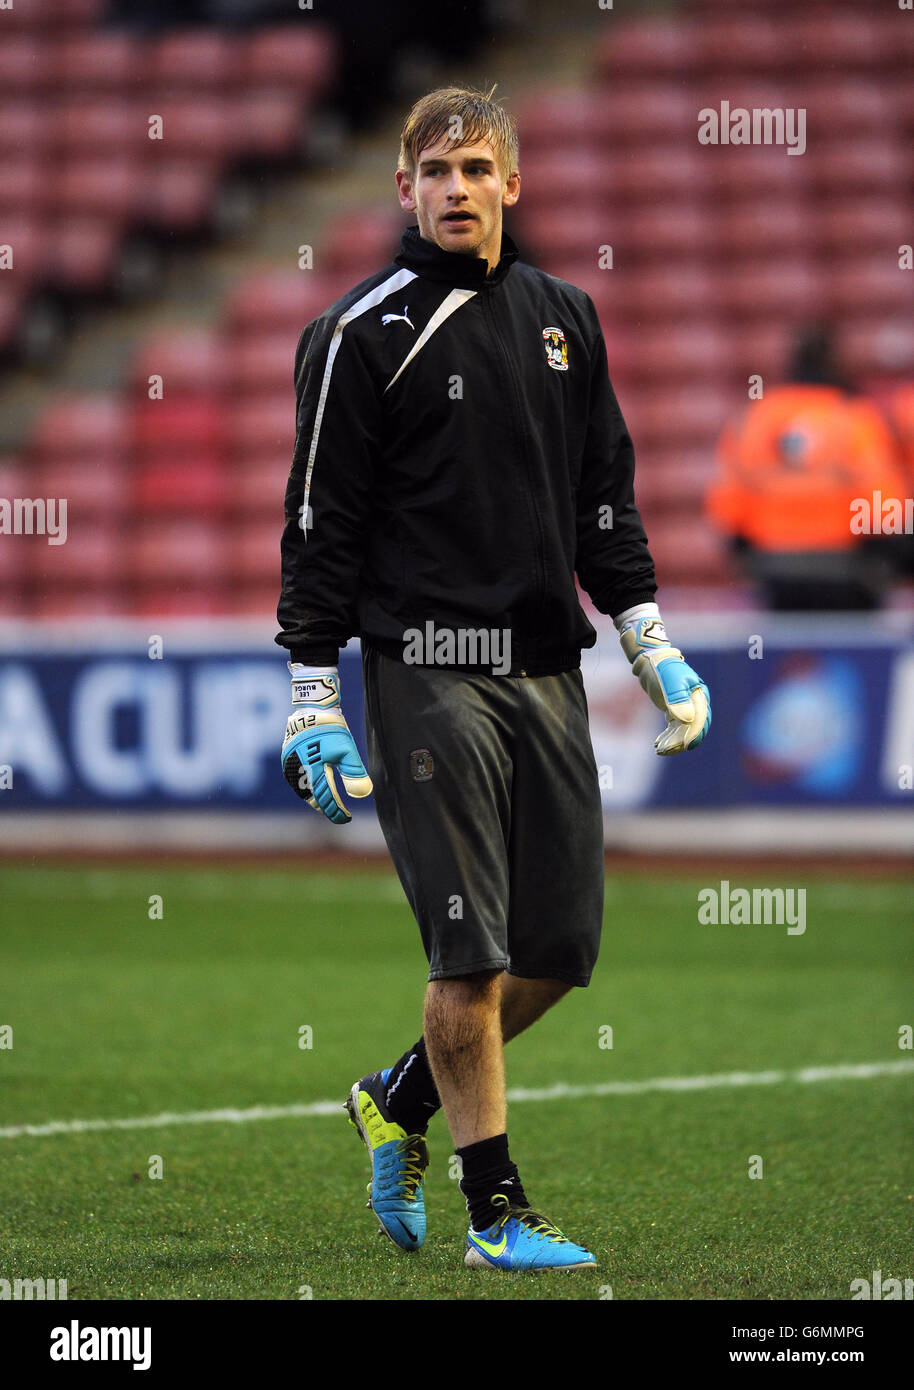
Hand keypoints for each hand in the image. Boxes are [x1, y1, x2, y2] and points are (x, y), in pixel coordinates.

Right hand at [281, 672, 372, 823]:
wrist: (312, 709)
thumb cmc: (331, 730)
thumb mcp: (347, 751)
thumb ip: (354, 774)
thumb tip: (362, 795)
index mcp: (314, 772)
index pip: (327, 800)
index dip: (337, 812)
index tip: (347, 818)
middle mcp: (298, 772)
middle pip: (313, 799)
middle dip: (326, 807)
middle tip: (338, 813)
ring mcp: (290, 766)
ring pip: (303, 791)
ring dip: (315, 798)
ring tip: (327, 803)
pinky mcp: (287, 759)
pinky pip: (296, 780)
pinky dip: (307, 787)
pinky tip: (314, 787)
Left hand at [619, 617, 710, 754]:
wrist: (651, 659)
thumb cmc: (662, 669)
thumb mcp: (670, 683)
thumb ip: (678, 700)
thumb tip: (687, 720)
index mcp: (699, 697)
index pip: (699, 721)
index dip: (692, 735)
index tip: (684, 747)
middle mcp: (695, 704)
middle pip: (692, 729)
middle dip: (680, 742)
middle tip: (664, 750)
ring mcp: (686, 707)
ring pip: (682, 731)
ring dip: (672, 742)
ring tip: (658, 749)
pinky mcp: (675, 709)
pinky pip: (675, 728)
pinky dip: (668, 737)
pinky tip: (657, 744)